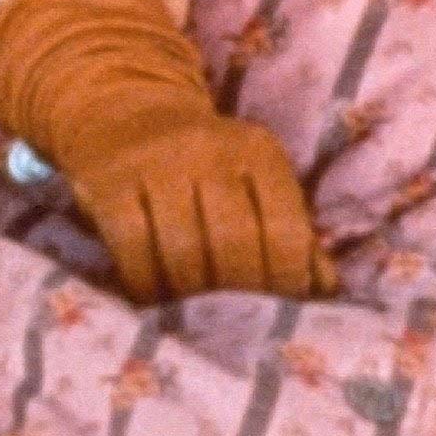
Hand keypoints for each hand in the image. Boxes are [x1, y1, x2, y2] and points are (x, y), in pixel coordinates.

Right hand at [0, 0, 332, 304]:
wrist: (123, 113)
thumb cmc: (202, 165)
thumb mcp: (253, 181)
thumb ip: (291, 231)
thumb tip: (325, 288)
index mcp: (258, 149)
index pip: (285, 229)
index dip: (286, 281)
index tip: (277, 310)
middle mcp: (209, 148)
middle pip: (234, 244)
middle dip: (237, 296)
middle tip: (232, 322)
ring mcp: (156, 161)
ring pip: (184, 252)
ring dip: (190, 297)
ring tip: (194, 316)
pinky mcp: (110, 180)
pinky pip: (133, 249)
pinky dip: (145, 285)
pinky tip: (153, 298)